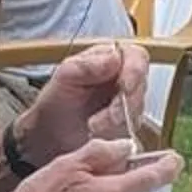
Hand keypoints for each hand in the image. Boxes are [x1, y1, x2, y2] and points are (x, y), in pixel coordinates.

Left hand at [20, 39, 152, 159]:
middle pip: (141, 85)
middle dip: (124, 103)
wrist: (50, 133)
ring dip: (118, 120)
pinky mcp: (128, 124)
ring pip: (138, 109)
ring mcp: (129, 102)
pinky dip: (118, 133)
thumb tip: (114, 57)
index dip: (134, 71)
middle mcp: (124, 78)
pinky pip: (133, 128)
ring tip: (94, 126)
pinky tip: (100, 134)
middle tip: (106, 115)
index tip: (124, 86)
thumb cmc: (57, 100)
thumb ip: (87, 65)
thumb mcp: (64, 77)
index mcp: (110, 58)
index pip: (136, 57)